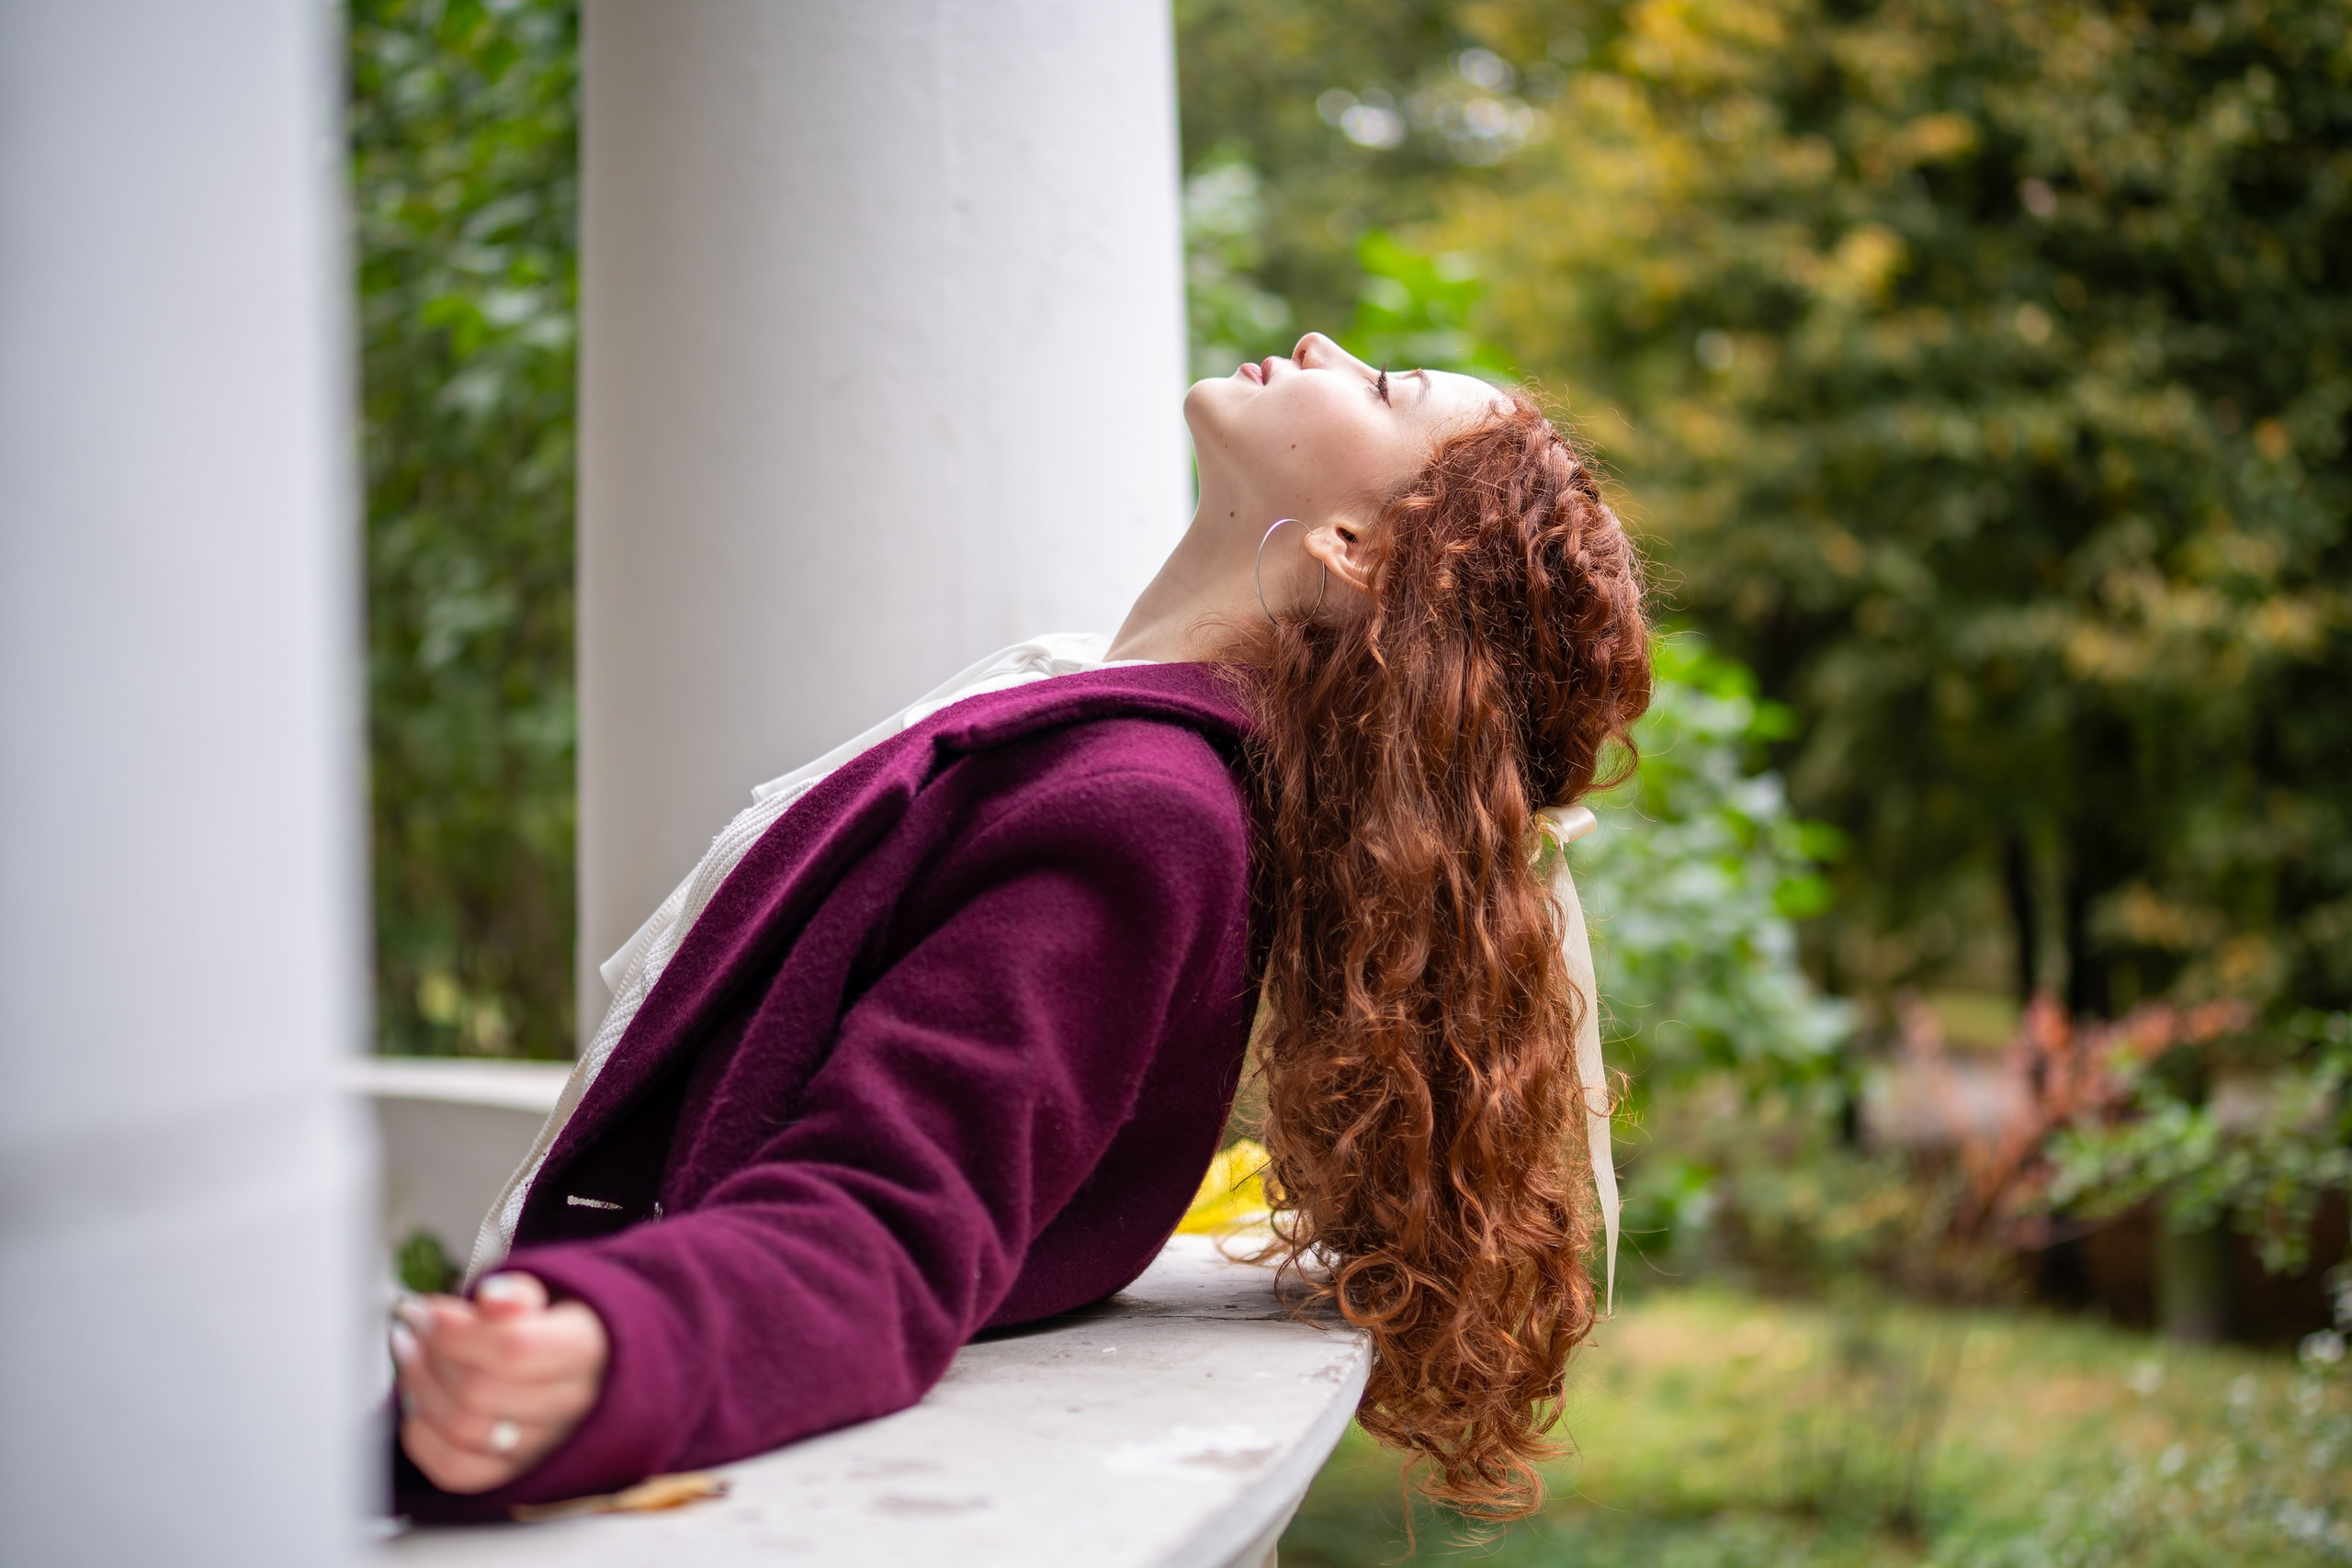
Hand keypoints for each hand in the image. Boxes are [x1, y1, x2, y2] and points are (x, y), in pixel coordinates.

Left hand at [392, 1272, 608, 1493]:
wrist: (566, 1365)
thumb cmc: (545, 1325)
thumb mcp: (539, 1295)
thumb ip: (515, 1294)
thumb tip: (491, 1297)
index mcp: (584, 1351)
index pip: (513, 1349)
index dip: (456, 1332)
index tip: (425, 1311)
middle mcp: (569, 1406)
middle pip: (479, 1393)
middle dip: (432, 1357)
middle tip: (414, 1329)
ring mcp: (541, 1445)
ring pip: (463, 1431)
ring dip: (421, 1390)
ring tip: (411, 1357)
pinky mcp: (509, 1471)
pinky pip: (454, 1468)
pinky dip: (422, 1436)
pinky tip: (417, 1402)